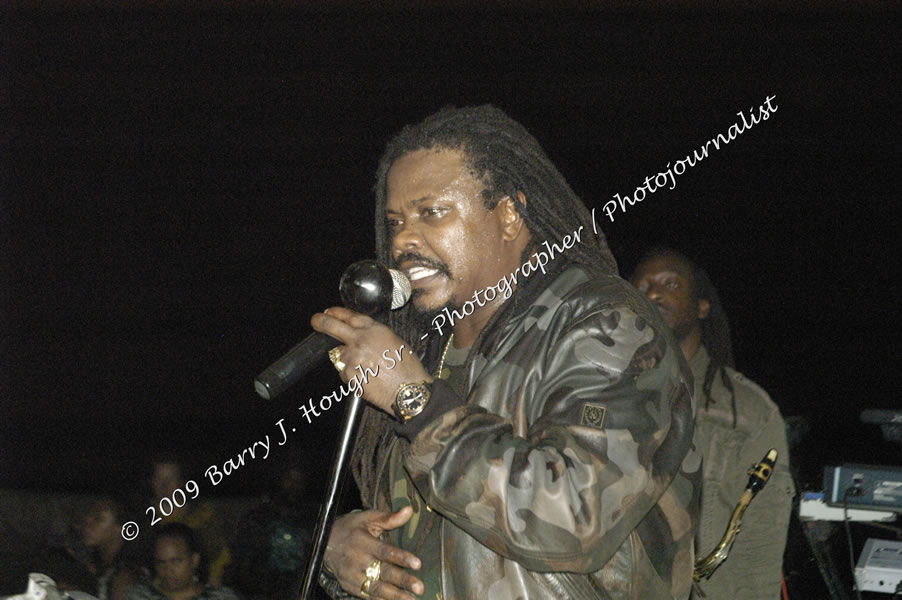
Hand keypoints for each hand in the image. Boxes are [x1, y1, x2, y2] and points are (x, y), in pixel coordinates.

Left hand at [311, 306, 432, 414]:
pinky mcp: (348, 374)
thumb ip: (376, 335)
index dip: (336, 312)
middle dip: (320, 322)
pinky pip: (343, 372)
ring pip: (339, 354)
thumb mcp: (396, 341)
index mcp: (374, 329)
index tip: (329, 312)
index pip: (349, 315)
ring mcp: (351, 357)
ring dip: (346, 359)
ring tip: (366, 369)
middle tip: (316, 321)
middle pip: (331, 326)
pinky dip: (351, 375)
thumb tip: (363, 335)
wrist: (408, 391)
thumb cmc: (408, 369)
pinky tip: (367, 378)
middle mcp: (360, 340)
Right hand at [324, 507, 424, 598]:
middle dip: (402, 581)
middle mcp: (357, 560)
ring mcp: (352, 576)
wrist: (324, 543)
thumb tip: (409, 510)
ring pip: (376, 588)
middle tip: (419, 587)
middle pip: (383, 572)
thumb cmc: (351, 529)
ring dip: (394, 596)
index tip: (418, 564)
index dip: (401, 558)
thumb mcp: (367, 518)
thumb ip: (389, 518)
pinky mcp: (350, 586)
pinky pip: (368, 596)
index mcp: (363, 542)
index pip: (384, 551)